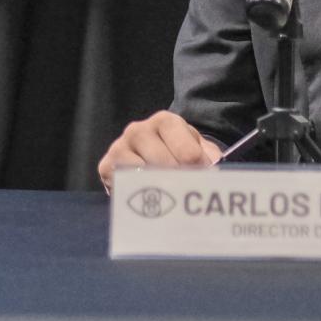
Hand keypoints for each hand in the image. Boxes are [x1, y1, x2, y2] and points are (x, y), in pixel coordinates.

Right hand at [97, 110, 221, 192]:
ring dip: (158, 189)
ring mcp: (119, 147)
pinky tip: (148, 198)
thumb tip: (214, 170)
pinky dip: (138, 195)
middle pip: (164, 164)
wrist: (149, 158)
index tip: (204, 181)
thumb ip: (209, 157)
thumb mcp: (197, 149)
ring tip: (169, 198)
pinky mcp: (106, 166)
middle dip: (179, 182)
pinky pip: (124, 185)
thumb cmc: (177, 153)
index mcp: (165, 121)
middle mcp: (138, 130)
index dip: (199, 172)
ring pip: (143, 175)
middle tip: (187, 193)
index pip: (187, 151)